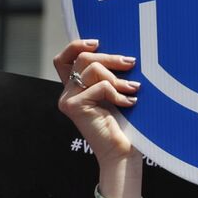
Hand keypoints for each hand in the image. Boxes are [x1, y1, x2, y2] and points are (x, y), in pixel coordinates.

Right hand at [54, 38, 138, 162]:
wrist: (121, 154)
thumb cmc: (124, 126)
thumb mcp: (114, 94)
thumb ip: (108, 75)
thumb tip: (120, 53)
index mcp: (74, 89)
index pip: (63, 59)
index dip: (77, 46)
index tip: (98, 43)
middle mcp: (67, 94)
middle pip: (83, 58)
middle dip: (111, 58)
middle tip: (132, 63)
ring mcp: (68, 100)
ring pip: (92, 68)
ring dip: (118, 77)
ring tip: (133, 89)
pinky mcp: (74, 106)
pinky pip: (101, 86)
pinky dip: (119, 93)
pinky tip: (130, 103)